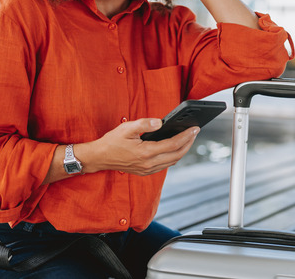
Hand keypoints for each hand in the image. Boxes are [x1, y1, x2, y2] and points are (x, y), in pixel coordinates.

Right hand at [77, 118, 198, 175]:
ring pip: (172, 162)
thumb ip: (144, 124)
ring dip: (182, 151)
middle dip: (188, 143)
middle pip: (177, 155)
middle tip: (195, 133)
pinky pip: (165, 165)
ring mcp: (147, 170)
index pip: (173, 144)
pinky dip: (173, 157)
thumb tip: (160, 122)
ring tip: (188, 139)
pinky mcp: (145, 172)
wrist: (99, 157)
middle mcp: (148, 164)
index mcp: (146, 152)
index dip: (186, 136)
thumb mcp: (126, 128)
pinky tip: (174, 148)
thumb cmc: (112, 141)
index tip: (195, 129)